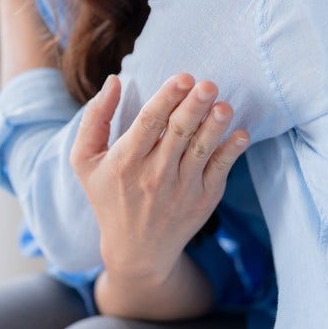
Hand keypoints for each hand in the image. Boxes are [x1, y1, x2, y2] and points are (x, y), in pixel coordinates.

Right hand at [70, 73, 249, 317]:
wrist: (136, 250)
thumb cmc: (110, 195)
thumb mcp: (86, 161)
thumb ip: (96, 118)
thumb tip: (114, 80)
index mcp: (125, 160)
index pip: (148, 123)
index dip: (166, 98)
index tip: (183, 77)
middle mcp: (154, 175)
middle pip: (177, 134)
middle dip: (193, 107)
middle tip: (208, 85)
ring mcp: (182, 188)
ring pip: (200, 150)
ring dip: (214, 127)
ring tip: (224, 106)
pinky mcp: (203, 198)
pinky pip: (220, 170)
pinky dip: (232, 152)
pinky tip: (241, 135)